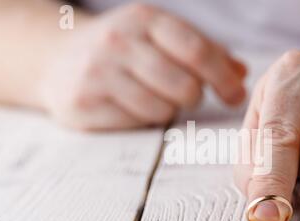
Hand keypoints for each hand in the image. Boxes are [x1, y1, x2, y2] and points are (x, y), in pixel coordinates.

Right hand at [39, 4, 245, 129]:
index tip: (235, 97)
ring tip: (152, 96)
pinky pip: (136, 122)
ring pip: (162, 109)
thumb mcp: (159, 37)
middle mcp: (120, 41)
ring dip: (167, 110)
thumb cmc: (123, 49)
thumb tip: (241, 74)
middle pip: (185, 86)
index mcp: (145, 19)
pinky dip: (143, 119)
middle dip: (194, 98)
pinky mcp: (84, 102)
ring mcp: (98, 72)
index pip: (198, 51)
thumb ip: (203, 52)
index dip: (223, 78)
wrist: (58, 58)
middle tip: (187, 96)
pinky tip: (132, 106)